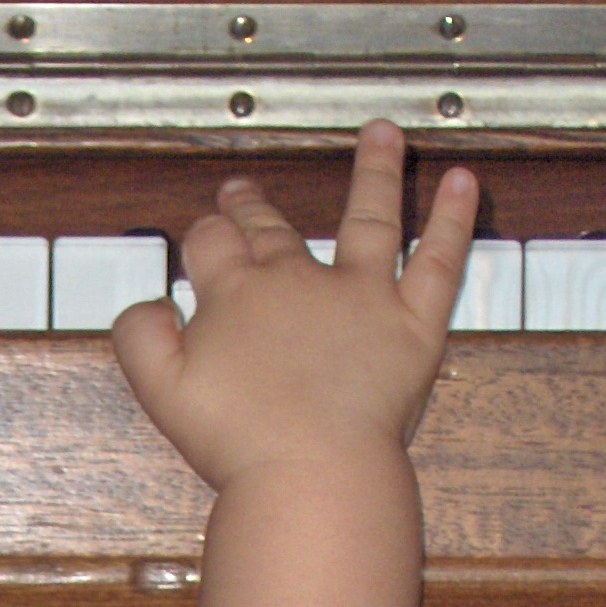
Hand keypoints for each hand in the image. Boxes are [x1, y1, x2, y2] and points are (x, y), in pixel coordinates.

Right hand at [112, 119, 477, 491]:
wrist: (310, 471)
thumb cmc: (240, 443)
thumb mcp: (162, 393)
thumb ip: (142, 339)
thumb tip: (144, 308)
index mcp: (236, 295)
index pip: (211, 244)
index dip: (203, 237)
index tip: (202, 237)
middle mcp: (298, 281)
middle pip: (272, 228)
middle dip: (252, 207)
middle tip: (241, 191)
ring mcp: (359, 296)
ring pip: (370, 219)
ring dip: (375, 172)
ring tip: (382, 134)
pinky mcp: (410, 323)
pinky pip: (438, 261)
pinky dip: (453, 220)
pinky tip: (463, 183)